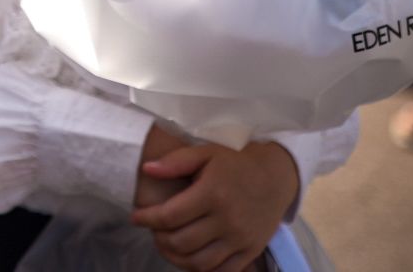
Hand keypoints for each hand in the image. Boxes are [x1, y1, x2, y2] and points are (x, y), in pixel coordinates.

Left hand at [131, 140, 299, 271]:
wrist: (276, 174)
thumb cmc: (235, 161)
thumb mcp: (205, 153)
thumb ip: (175, 162)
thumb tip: (147, 170)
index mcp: (212, 193)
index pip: (170, 216)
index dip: (147, 219)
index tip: (136, 217)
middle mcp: (227, 220)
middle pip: (182, 242)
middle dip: (160, 239)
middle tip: (153, 231)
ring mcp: (240, 238)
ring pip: (199, 262)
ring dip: (177, 258)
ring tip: (167, 245)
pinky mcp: (251, 250)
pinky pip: (222, 271)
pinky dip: (201, 269)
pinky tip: (190, 257)